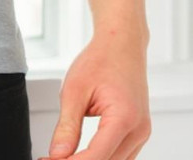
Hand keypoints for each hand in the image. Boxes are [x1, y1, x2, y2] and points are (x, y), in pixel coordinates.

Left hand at [38, 31, 150, 159]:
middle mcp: (138, 130)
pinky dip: (101, 157)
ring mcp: (142, 133)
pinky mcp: (139, 132)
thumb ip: (67, 126)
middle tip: (51, 159)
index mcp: (124, 118)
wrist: (121, 44)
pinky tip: (80, 154)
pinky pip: (121, 155)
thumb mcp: (74, 90)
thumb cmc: (100, 60)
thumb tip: (57, 155)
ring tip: (62, 156)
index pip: (97, 157)